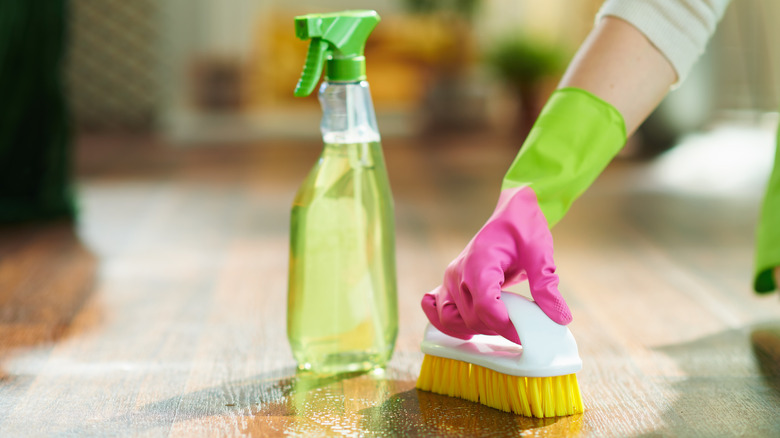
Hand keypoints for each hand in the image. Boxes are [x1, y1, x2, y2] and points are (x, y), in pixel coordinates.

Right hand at [421, 186, 571, 344]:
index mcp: (479, 262)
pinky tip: (473, 325)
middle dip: (498, 328)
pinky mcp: (448, 284)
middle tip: (522, 326)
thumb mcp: (540, 251)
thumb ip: (547, 284)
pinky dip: (451, 324)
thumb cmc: (523, 226)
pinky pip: (437, 311)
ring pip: (451, 320)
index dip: (506, 326)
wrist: (511, 212)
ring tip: (500, 323)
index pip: (485, 307)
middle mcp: (458, 272)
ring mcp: (449, 279)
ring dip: (475, 329)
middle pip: (471, 318)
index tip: (527, 333)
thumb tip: (560, 317)